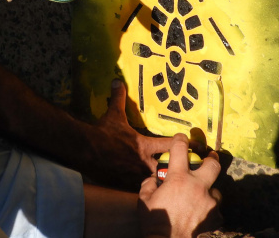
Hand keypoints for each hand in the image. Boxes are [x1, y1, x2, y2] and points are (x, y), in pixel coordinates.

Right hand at [84, 80, 206, 190]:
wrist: (86, 150)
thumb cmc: (103, 132)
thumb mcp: (113, 114)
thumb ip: (118, 99)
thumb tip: (117, 81)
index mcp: (145, 145)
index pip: (171, 145)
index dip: (183, 145)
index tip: (193, 146)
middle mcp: (144, 162)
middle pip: (168, 170)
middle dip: (178, 172)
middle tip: (188, 173)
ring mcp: (135, 176)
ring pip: (155, 184)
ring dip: (161, 185)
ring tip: (171, 188)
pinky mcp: (124, 186)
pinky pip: (139, 193)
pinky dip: (144, 194)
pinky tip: (148, 196)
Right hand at [138, 134, 222, 237]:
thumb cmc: (154, 221)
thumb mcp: (144, 198)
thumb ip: (149, 184)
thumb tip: (154, 178)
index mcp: (179, 178)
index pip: (181, 149)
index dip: (181, 139)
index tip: (182, 138)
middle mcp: (197, 186)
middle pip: (213, 165)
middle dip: (212, 159)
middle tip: (210, 158)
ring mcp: (209, 202)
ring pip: (216, 189)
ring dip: (210, 191)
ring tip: (202, 197)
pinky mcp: (216, 216)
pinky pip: (216, 209)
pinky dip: (210, 210)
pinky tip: (202, 214)